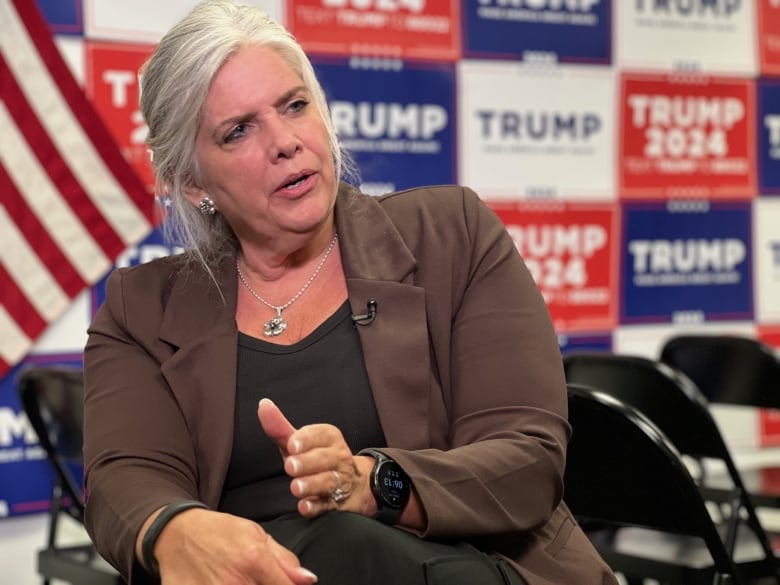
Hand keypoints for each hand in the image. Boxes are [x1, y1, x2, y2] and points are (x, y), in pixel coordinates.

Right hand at [153, 507, 316, 583]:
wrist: (176, 534)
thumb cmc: (219, 533)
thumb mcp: (256, 535)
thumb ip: (285, 561)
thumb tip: (309, 580)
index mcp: (254, 561)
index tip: (283, 584)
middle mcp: (235, 582)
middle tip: (256, 579)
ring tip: (240, 580)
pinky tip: (221, 583)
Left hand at [258, 398, 374, 517]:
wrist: (351, 483)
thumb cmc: (316, 457)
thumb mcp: (299, 441)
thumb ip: (280, 426)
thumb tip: (263, 405)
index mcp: (330, 438)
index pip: (321, 435)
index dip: (306, 440)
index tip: (292, 444)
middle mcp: (338, 457)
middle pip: (325, 458)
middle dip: (307, 462)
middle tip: (290, 466)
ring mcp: (340, 481)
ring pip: (328, 481)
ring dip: (311, 484)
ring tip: (295, 487)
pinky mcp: (337, 503)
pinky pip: (328, 505)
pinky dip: (316, 507)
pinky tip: (304, 507)